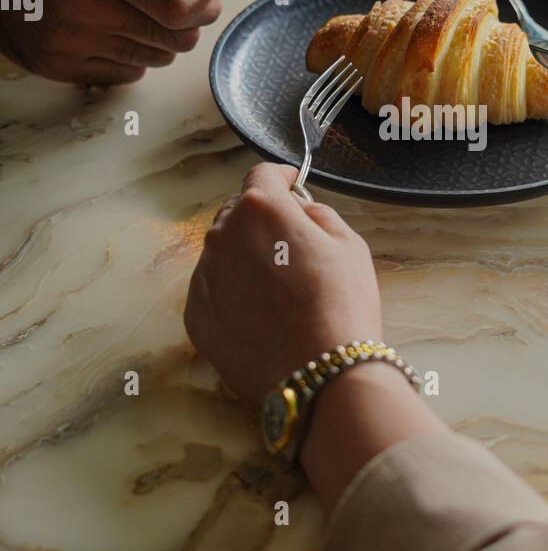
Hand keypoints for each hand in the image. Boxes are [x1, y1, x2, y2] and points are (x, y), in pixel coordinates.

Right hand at [0, 0, 220, 83]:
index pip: (177, 7)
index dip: (205, 7)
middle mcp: (85, 9)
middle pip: (175, 40)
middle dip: (189, 24)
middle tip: (177, 5)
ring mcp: (71, 43)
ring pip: (156, 59)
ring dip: (160, 39)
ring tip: (136, 12)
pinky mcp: (61, 67)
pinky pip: (128, 74)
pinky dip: (133, 55)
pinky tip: (112, 29)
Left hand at [185, 163, 383, 402]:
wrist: (318, 375)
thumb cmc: (341, 306)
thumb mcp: (349, 244)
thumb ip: (316, 214)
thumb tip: (298, 211)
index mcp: (260, 209)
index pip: (262, 175)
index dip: (280, 178)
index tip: (288, 184)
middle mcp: (222, 236)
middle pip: (237, 214)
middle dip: (261, 222)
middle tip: (290, 248)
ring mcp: (203, 276)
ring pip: (223, 253)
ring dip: (244, 259)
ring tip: (277, 291)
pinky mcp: (195, 315)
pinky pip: (212, 290)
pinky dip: (231, 294)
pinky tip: (261, 316)